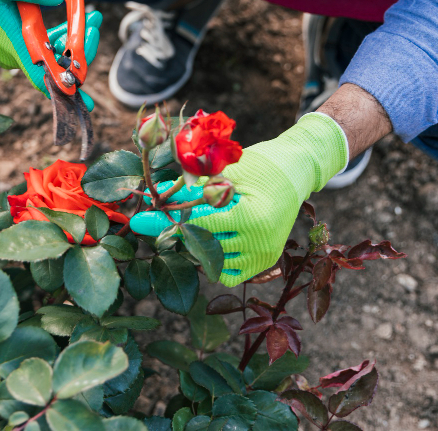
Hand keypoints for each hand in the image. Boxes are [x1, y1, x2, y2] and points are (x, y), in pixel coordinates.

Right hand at [0, 0, 101, 109]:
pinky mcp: (12, 42)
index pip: (42, 76)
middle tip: (95, 21)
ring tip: (92, 15)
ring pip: (50, 54)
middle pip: (54, 63)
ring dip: (72, 39)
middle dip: (80, 46)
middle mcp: (12, 53)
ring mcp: (12, 49)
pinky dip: (58, 36)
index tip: (86, 103)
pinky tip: (73, 19)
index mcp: (10, 44)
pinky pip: (42, 47)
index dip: (65, 90)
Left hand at [129, 114, 348, 285]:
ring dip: (197, 247)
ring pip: (214, 263)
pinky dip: (215, 263)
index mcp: (251, 218)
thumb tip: (162, 197)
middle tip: (157, 223)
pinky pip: (230, 274)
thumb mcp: (227, 172)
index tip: (140, 221)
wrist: (297, 169)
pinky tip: (209, 241)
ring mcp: (264, 256)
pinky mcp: (266, 261)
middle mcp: (260, 242)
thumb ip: (196, 189)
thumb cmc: (262, 164)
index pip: (199, 225)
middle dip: (178, 233)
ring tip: (190, 226)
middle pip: (203, 246)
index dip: (167, 222)